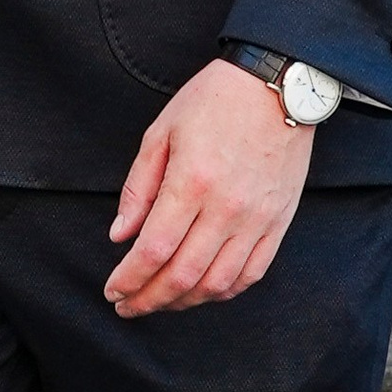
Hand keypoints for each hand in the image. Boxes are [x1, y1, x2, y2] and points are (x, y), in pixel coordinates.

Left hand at [105, 58, 312, 318]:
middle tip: (126, 307)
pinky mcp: (279, 222)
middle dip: (148, 300)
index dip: (129, 279)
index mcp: (191, 183)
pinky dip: (223, 291)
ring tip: (160, 302)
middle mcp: (227, 208)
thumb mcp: (161, 133)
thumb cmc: (214, 101)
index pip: (153, 250)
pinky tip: (201, 291)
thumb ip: (138, 188)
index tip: (111, 291)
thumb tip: (120, 235)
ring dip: (183, 302)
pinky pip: (252, 273)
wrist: (278, 84)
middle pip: (183, 275)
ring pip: (218, 283)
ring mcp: (258, 219)